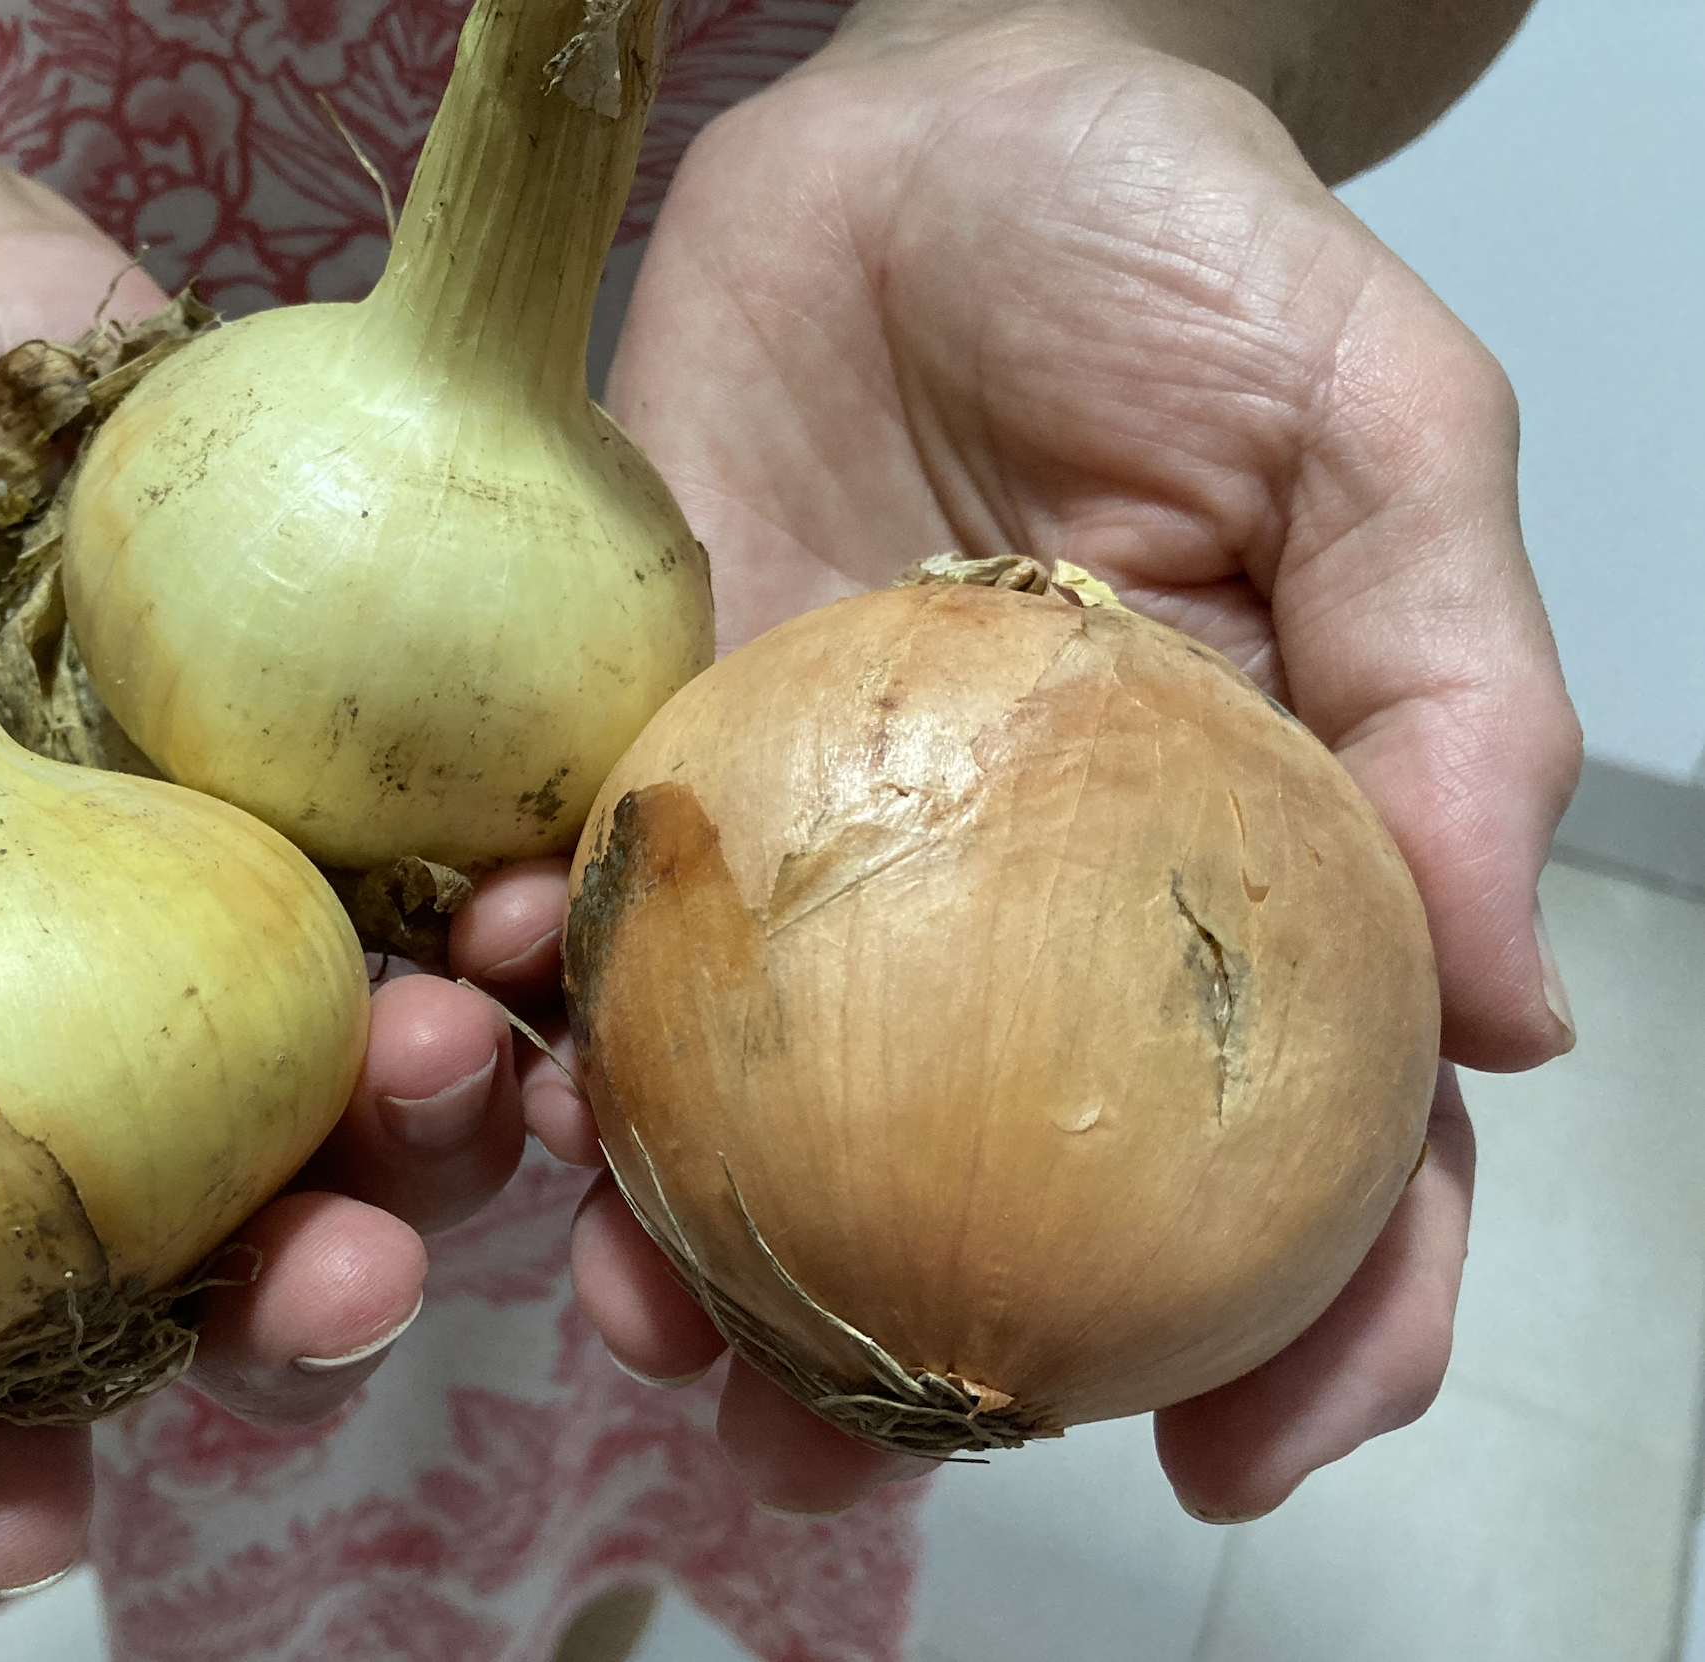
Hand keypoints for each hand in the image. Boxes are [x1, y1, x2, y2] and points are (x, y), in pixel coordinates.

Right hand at [0, 183, 527, 1596]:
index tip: (26, 1529)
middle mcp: (78, 1060)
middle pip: (190, 1266)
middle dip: (275, 1314)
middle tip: (326, 1281)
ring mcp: (235, 940)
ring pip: (361, 1118)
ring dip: (429, 1142)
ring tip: (446, 1063)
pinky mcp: (358, 813)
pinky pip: (459, 920)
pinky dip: (505, 948)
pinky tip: (511, 919)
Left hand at [455, 9, 1576, 1519]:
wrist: (917, 123)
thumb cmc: (1170, 247)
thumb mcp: (1375, 427)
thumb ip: (1450, 694)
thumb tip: (1508, 1013)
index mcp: (1217, 858)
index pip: (1295, 1144)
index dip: (1301, 1326)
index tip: (1232, 1464)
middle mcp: (999, 902)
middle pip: (983, 1188)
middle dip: (917, 1358)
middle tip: (842, 1455)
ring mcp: (806, 852)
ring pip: (750, 1110)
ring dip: (689, 1242)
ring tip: (643, 1312)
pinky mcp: (639, 761)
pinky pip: (575, 931)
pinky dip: (533, 1012)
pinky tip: (504, 1052)